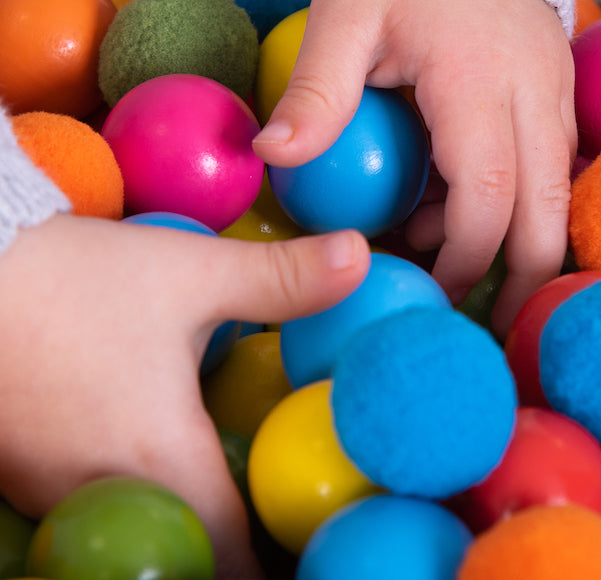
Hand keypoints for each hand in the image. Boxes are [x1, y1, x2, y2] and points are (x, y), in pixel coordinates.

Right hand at [0, 213, 368, 578]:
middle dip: (232, 552)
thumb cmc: (76, 280)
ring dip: (185, 526)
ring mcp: (57, 491)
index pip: (232, 558)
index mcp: (164, 460)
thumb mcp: (190, 272)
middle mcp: (109, 496)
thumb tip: (362, 256)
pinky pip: (98, 508)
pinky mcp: (27, 470)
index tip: (310, 551)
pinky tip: (159, 458)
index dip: (275, 564)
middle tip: (281, 523)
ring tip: (234, 494)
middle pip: (186, 557)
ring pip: (142, 533)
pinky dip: (139, 499)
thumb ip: (281, 278)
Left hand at [253, 0, 575, 335]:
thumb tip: (272, 157)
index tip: (430, 286)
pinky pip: (553, 164)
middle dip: (519, 275)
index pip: (490, 196)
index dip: (465, 257)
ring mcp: (555, 90)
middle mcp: (534, 93)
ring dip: (518, 238)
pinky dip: (522, 201)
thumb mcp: (345, 15)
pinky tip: (470, 201)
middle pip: (548, 212)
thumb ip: (316, 90)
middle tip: (477, 314)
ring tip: (450, 246)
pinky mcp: (557, 87)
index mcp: (479, 82)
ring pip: (558, 193)